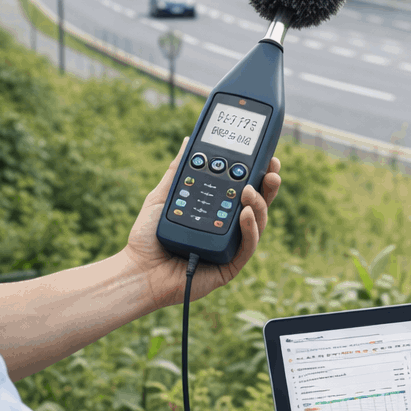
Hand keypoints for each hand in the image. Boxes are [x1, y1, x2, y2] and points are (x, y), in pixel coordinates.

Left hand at [122, 139, 281, 310]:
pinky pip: (247, 247)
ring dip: (259, 205)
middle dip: (269, 186)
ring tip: (249, 190)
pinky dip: (250, 230)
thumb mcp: (163, 196)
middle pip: (258, 204)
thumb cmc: (148, 236)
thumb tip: (187, 141)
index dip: (259, 173)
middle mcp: (228, 226)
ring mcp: (231, 246)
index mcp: (217, 209)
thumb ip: (178, 170)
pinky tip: (245, 215)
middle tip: (272, 170)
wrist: (138, 269)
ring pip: (258, 224)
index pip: (244, 187)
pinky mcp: (230, 265)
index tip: (267, 156)